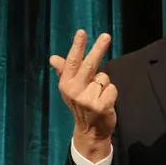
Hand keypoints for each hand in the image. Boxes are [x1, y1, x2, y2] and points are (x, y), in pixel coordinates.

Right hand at [50, 31, 116, 153]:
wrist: (89, 132)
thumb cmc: (81, 106)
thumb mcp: (70, 90)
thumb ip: (64, 72)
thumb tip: (53, 58)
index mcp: (66, 84)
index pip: (72, 62)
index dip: (77, 46)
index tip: (82, 32)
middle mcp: (74, 91)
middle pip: (89, 65)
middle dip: (98, 49)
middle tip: (106, 36)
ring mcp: (87, 99)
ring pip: (104, 78)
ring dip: (105, 85)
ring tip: (99, 96)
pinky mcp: (101, 106)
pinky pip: (112, 89)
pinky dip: (112, 94)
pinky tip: (105, 103)